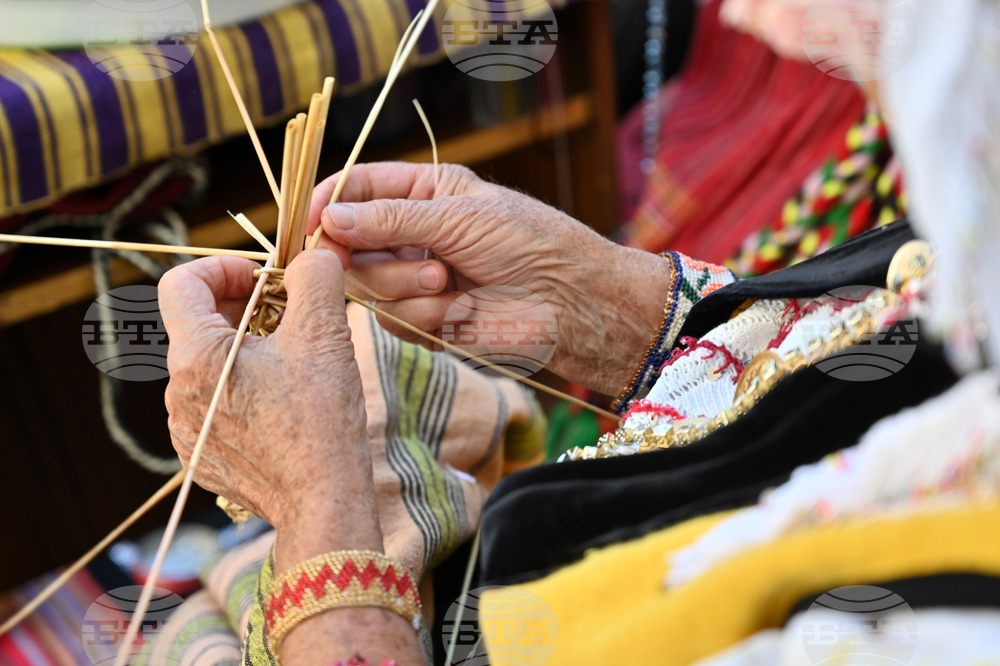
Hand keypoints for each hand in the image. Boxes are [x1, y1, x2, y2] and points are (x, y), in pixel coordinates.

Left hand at [159, 251, 425, 663]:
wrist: (323, 502)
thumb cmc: (322, 420)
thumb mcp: (325, 334)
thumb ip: (315, 277)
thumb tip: (312, 255)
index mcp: (196, 356)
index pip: (179, 283)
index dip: (221, 267)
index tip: (263, 279)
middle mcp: (176, 392)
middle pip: (196, 325)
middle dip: (242, 308)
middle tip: (290, 316)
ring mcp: (185, 428)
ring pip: (205, 366)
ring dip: (243, 351)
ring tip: (291, 363)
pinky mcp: (200, 456)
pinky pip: (211, 405)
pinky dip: (240, 390)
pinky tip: (280, 403)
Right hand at [307, 162, 673, 395]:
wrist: (568, 303)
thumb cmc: (529, 243)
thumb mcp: (459, 216)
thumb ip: (390, 219)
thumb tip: (328, 219)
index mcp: (421, 192)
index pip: (355, 189)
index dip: (327, 204)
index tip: (313, 223)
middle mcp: (410, 233)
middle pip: (348, 244)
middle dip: (376, 257)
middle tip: (423, 264)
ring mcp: (413, 278)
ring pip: (365, 287)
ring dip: (407, 288)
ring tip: (452, 285)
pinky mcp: (422, 320)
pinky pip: (391, 321)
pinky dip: (424, 317)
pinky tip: (462, 312)